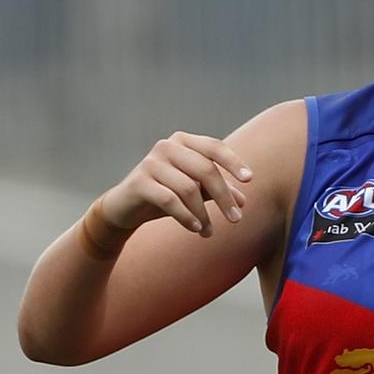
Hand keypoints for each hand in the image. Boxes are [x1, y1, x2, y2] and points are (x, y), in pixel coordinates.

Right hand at [102, 132, 252, 237]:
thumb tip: (243, 201)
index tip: (250, 180)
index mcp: (183, 141)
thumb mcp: (193, 192)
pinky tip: (196, 229)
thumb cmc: (164, 195)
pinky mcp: (138, 182)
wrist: (124, 208)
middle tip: (237, 219)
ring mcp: (151, 162)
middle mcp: (167, 146)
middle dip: (224, 196)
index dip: (233, 162)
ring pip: (189, 188)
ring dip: (204, 214)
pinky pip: (170, 200)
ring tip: (210, 232)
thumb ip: (216, 191)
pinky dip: (186, 216)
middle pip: (205, 170)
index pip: (214, 147)